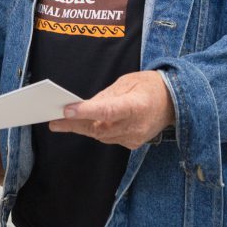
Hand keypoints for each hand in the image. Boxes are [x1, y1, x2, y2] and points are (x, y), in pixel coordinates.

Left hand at [49, 71, 173, 149]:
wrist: (174, 103)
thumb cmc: (149, 87)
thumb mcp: (128, 81)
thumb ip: (106, 95)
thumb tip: (84, 105)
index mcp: (136, 106)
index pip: (107, 111)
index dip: (86, 111)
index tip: (66, 110)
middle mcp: (135, 125)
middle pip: (99, 127)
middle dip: (74, 124)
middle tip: (53, 120)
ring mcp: (134, 138)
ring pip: (100, 135)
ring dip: (81, 128)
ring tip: (61, 122)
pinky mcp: (132, 144)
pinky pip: (108, 138)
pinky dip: (96, 130)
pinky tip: (84, 123)